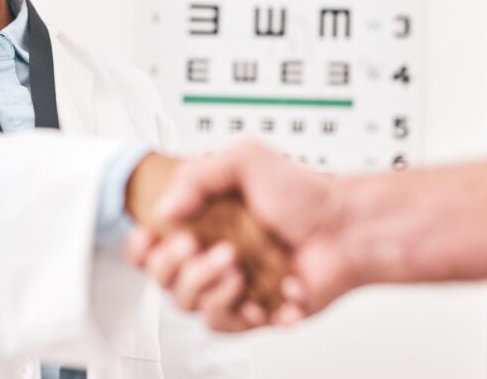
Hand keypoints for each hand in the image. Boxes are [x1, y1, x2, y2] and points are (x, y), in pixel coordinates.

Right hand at [126, 141, 358, 330]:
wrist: (346, 230)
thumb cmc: (304, 194)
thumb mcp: (247, 161)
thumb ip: (198, 175)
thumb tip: (166, 208)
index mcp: (201, 221)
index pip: (150, 244)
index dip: (141, 246)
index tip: (151, 236)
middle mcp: (210, 254)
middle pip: (163, 278)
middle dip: (179, 266)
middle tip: (209, 248)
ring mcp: (230, 285)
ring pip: (189, 305)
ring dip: (209, 287)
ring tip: (239, 268)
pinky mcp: (251, 311)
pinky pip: (226, 325)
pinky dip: (239, 312)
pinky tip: (259, 298)